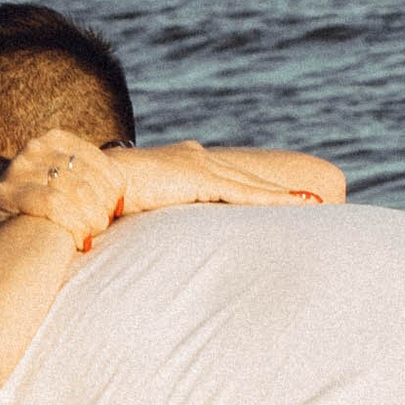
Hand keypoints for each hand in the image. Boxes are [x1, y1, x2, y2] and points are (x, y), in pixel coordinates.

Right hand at [0, 130, 130, 251]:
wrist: (4, 242)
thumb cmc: (48, 216)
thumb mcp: (70, 187)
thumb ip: (92, 179)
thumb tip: (124, 189)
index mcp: (54, 139)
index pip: (98, 159)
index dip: (114, 186)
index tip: (118, 208)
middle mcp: (35, 147)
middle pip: (86, 177)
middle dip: (101, 206)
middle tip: (102, 226)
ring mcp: (18, 168)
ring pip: (74, 190)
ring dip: (90, 218)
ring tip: (91, 234)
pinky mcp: (6, 192)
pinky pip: (53, 204)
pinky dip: (73, 223)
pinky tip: (79, 239)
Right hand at [105, 141, 346, 218]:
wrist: (91, 184)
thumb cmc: (104, 200)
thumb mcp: (137, 210)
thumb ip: (153, 220)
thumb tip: (147, 245)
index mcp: (181, 164)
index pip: (225, 178)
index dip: (252, 189)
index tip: (273, 198)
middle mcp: (195, 159)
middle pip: (246, 177)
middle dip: (277, 191)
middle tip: (310, 200)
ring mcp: (199, 166)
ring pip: (251, 184)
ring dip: (282, 197)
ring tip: (313, 204)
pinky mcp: (201, 177)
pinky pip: (244, 192)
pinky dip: (271, 199)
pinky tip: (295, 205)